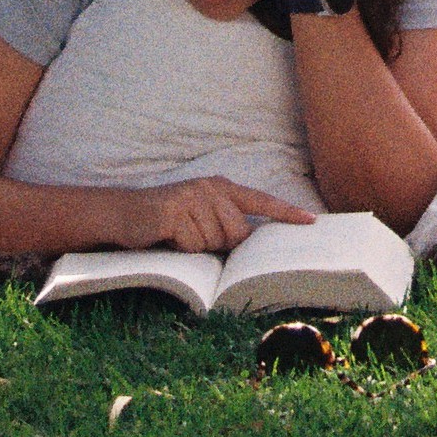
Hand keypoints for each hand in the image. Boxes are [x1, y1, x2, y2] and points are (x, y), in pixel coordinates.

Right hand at [124, 177, 319, 254]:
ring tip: (179, 235)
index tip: (311, 221)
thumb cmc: (169, 220)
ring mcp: (191, 198)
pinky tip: (169, 237)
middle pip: (238, 232)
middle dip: (221, 244)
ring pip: (215, 242)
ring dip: (198, 247)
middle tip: (195, 236)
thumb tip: (249, 242)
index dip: (286, 212)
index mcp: (220, 187)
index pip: (260, 200)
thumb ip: (226, 222)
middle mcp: (209, 188)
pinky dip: (182, 248)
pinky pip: (193, 245)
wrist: (125, 213)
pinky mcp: (173, 213)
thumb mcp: (201, 215)